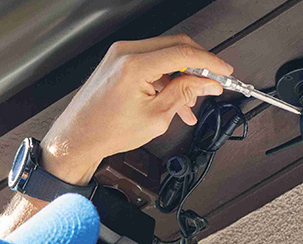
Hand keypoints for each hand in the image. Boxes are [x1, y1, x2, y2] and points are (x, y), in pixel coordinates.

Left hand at [40, 34, 232, 184]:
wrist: (78, 137)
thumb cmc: (106, 131)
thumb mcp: (156, 117)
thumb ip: (184, 94)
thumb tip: (206, 82)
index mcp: (135, 65)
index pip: (183, 53)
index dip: (210, 62)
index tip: (224, 70)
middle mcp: (126, 53)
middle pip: (176, 47)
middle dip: (198, 66)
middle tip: (212, 83)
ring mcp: (120, 55)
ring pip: (164, 55)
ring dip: (182, 76)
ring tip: (190, 103)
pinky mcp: (118, 62)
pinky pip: (150, 63)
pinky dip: (166, 78)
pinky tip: (175, 100)